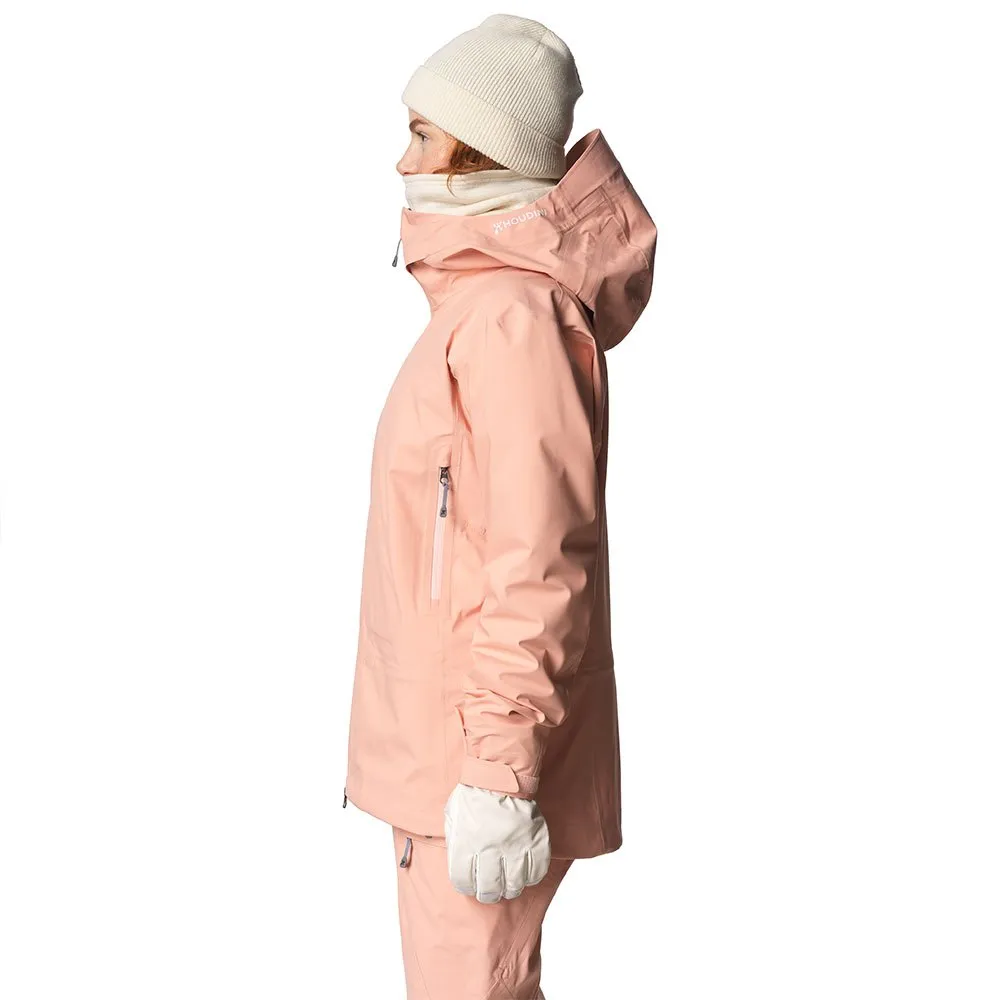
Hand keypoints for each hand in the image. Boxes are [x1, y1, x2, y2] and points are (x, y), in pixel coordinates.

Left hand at [443, 782, 550, 902]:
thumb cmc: (474, 794)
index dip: (466, 886)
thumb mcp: (453, 816)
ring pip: (514, 884)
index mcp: (466, 843)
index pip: (463, 881)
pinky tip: (525, 873)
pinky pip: (537, 871)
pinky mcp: (535, 840)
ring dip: (510, 888)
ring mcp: (514, 845)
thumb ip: (453, 840)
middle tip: (490, 891)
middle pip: (489, 889)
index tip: (470, 884)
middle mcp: (490, 848)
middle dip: (488, 894)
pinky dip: (531, 877)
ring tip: (508, 884)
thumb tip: (456, 861)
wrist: (501, 774)